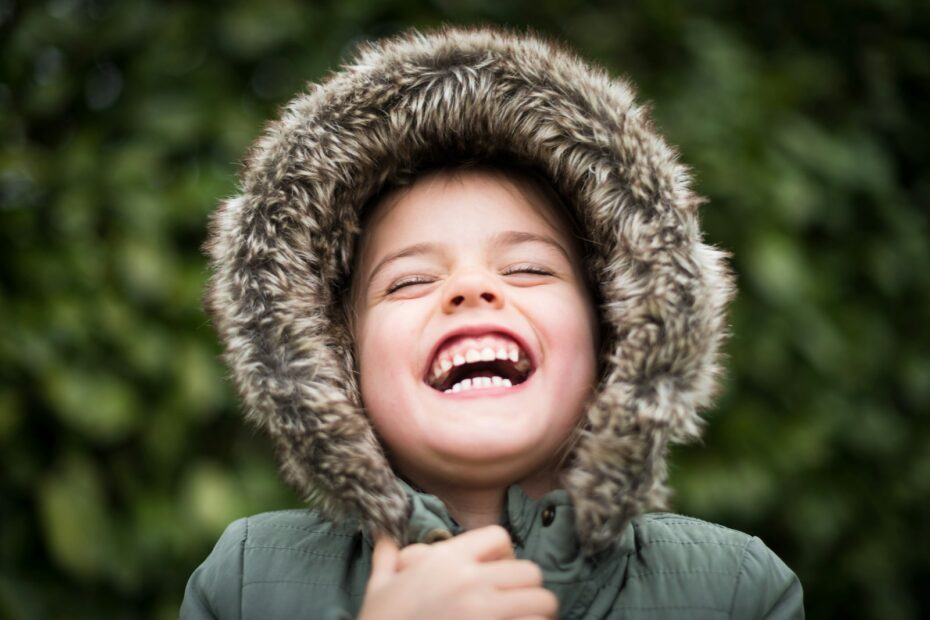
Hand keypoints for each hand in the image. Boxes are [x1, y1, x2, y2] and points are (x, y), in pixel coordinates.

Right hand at [357, 525, 557, 619]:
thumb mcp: (379, 587)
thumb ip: (387, 558)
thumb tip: (383, 537)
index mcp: (446, 561)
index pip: (499, 537)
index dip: (504, 554)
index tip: (496, 573)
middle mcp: (470, 582)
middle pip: (530, 572)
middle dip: (527, 589)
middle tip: (514, 604)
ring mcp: (485, 614)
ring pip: (542, 603)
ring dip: (535, 614)